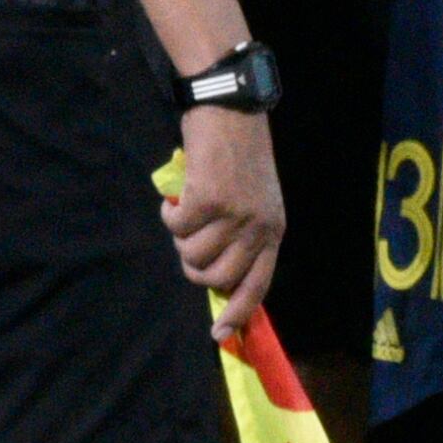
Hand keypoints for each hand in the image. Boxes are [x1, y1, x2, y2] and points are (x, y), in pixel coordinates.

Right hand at [166, 104, 285, 340]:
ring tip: (185, 210)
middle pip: (216, 278)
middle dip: (193, 267)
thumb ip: (240, 234)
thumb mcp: (253, 198)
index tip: (218, 334)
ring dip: (180, 236)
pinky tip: (176, 196)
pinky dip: (169, 213)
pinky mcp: (209, 200)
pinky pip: (177, 227)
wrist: (230, 109)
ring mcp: (235, 215)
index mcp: (273, 230)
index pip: (258, 286)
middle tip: (187, 240)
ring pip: (192, 255)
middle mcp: (258, 227)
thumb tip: (213, 273)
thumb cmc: (238, 154)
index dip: (237, 313)